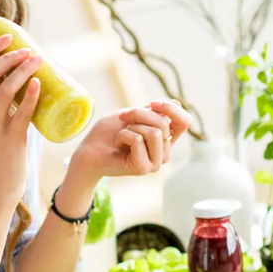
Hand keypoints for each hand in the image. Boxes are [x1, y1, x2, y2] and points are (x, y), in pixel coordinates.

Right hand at [0, 33, 40, 208]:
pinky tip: (38, 84)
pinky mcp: (10, 141)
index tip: (6, 37)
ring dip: (21, 71)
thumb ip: (2, 109)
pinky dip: (29, 97)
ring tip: (37, 60)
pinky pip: (20, 114)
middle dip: (6, 56)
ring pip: (3, 91)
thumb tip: (25, 86)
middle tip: (26, 48)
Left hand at [70, 100, 191, 181]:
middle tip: (122, 118)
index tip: (152, 103)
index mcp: (165, 140)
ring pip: (155, 132)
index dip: (171, 109)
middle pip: (164, 123)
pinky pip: (138, 139)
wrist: (88, 150)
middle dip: (139, 114)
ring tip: (121, 135)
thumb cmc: (108, 133)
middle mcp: (163, 153)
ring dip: (132, 126)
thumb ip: (153, 112)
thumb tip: (177, 103)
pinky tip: (117, 144)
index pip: (184, 122)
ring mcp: (155, 163)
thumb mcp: (132, 115)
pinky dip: (123, 135)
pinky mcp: (143, 168)